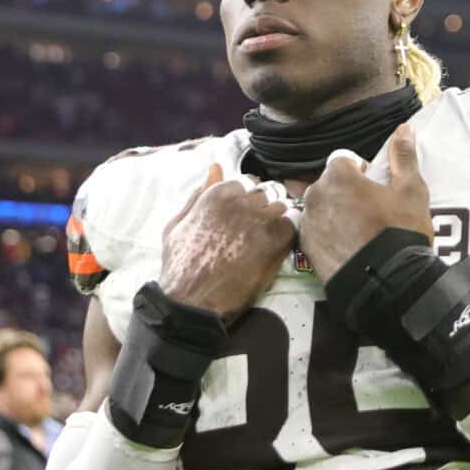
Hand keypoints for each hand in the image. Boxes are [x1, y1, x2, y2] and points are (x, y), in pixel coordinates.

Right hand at [159, 164, 296, 321]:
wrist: (192, 301)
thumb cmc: (179, 264)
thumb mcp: (179, 223)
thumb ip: (199, 194)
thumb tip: (215, 168)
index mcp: (219, 192)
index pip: (245, 184)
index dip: (242, 204)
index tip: (236, 222)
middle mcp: (243, 199)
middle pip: (263, 196)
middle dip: (258, 212)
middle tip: (247, 237)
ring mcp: (262, 218)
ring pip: (279, 209)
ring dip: (272, 223)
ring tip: (258, 246)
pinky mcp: (277, 240)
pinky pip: (291, 227)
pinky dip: (283, 238)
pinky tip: (268, 254)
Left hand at [299, 124, 433, 282]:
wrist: (383, 282)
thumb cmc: (399, 230)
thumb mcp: (411, 191)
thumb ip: (404, 156)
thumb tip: (404, 128)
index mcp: (337, 175)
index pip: (345, 160)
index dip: (362, 173)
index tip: (376, 191)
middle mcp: (315, 193)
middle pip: (330, 183)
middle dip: (346, 192)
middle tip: (370, 213)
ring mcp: (308, 220)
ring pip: (321, 207)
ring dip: (335, 212)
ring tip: (359, 233)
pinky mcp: (305, 246)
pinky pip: (315, 230)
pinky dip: (327, 233)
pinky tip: (347, 246)